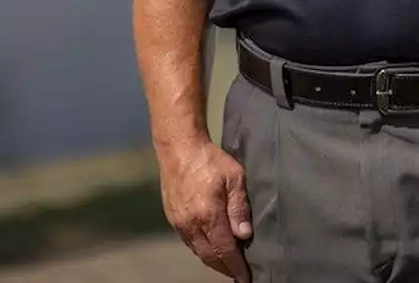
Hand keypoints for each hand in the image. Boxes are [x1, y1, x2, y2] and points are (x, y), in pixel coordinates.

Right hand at [158, 138, 253, 280]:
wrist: (179, 149)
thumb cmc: (210, 159)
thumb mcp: (234, 177)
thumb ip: (239, 207)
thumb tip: (244, 235)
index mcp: (208, 215)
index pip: (224, 250)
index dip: (236, 266)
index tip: (246, 278)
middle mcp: (191, 224)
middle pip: (210, 256)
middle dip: (225, 268)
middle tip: (239, 274)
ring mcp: (179, 223)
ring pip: (198, 251)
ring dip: (213, 260)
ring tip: (228, 264)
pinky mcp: (173, 218)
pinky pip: (189, 242)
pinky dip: (202, 249)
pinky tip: (211, 247)